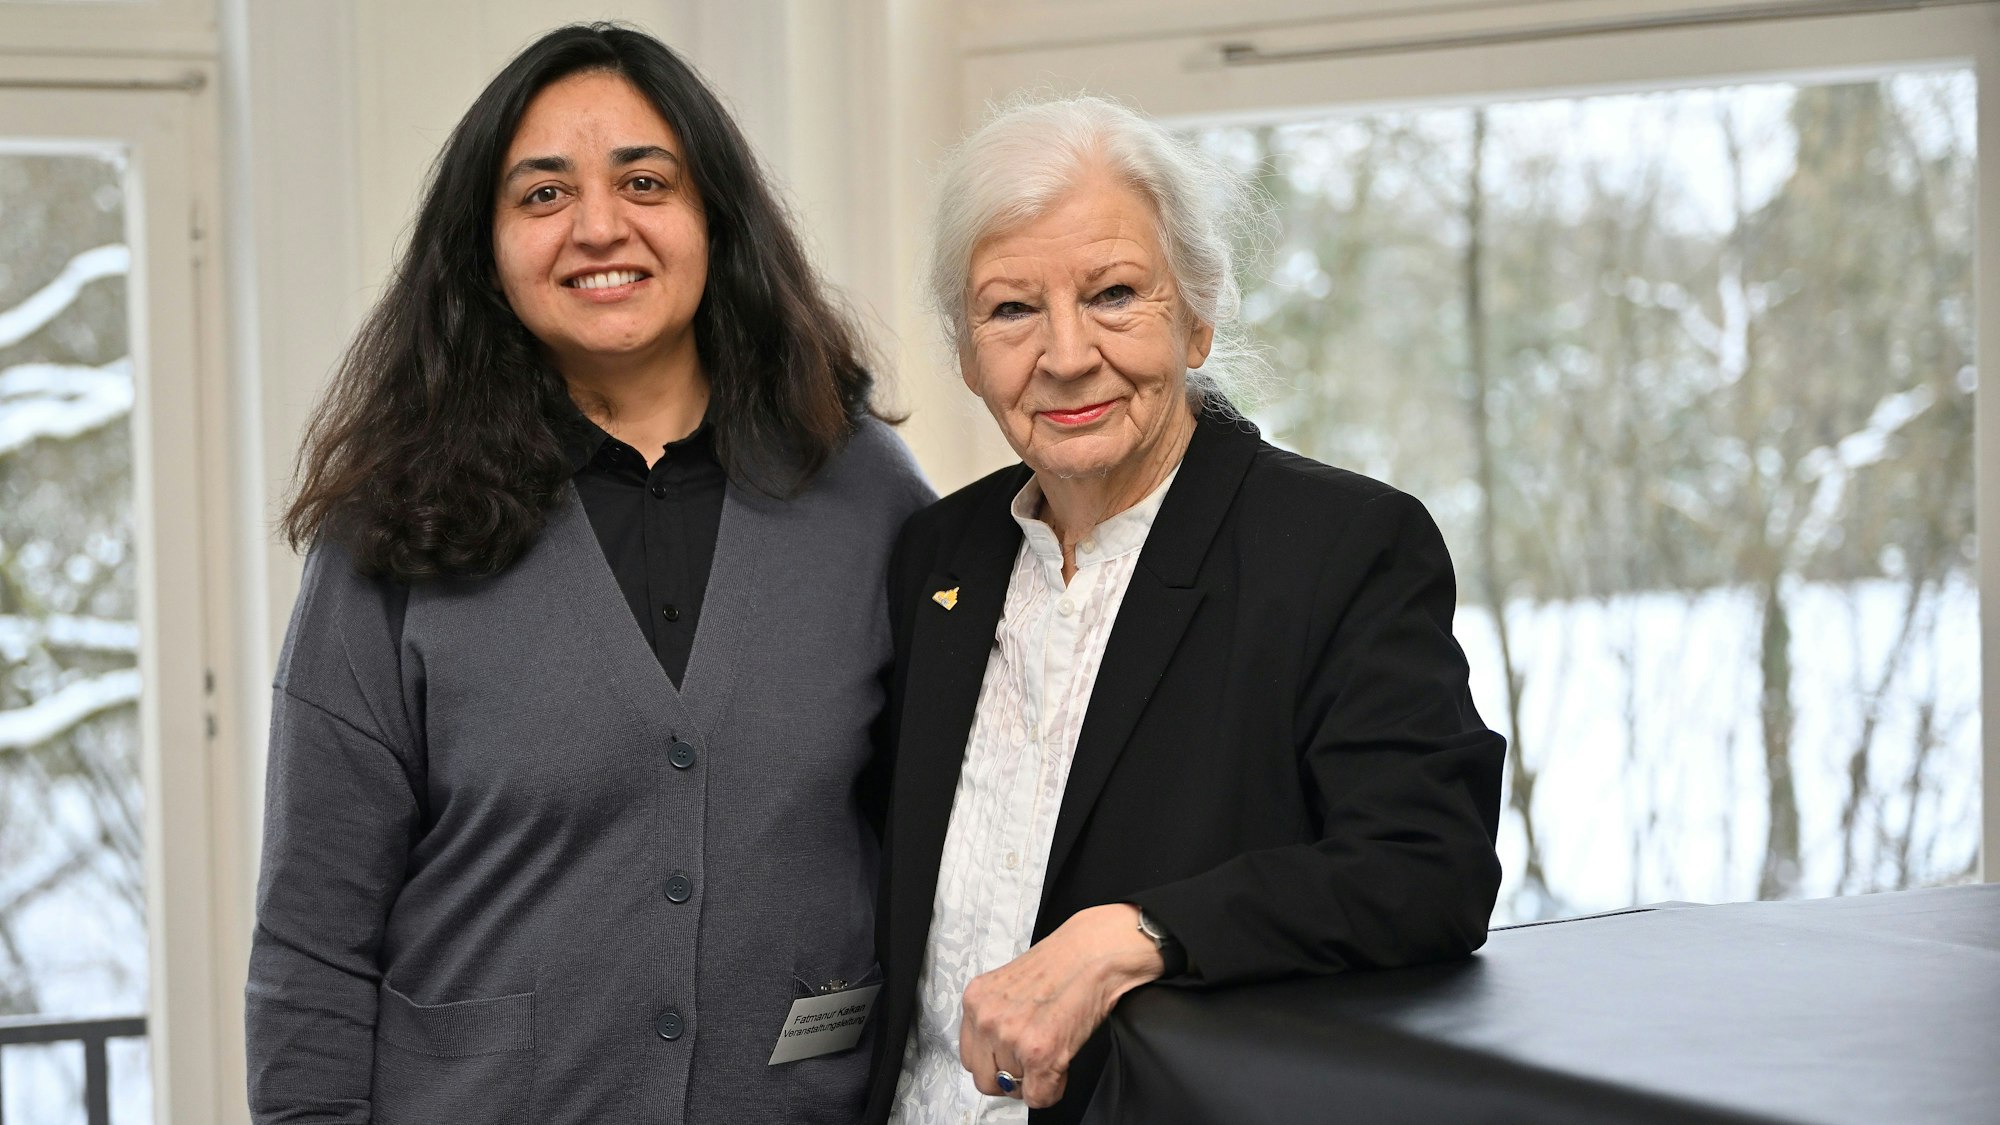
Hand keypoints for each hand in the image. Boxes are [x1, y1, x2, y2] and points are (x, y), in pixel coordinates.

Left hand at [958, 903, 1164, 1108]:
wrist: (1095, 951)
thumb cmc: (1062, 963)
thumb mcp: (1009, 986)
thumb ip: (996, 1017)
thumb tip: (996, 1054)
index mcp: (976, 1000)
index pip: (970, 1057)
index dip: (994, 1063)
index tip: (1011, 1059)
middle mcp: (987, 1019)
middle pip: (985, 1079)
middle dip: (1010, 1078)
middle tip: (1032, 1064)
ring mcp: (1011, 1037)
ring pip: (1013, 1089)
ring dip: (1035, 1078)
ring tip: (1053, 1050)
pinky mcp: (1039, 1053)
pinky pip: (1039, 1096)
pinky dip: (1053, 1090)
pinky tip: (1062, 1064)